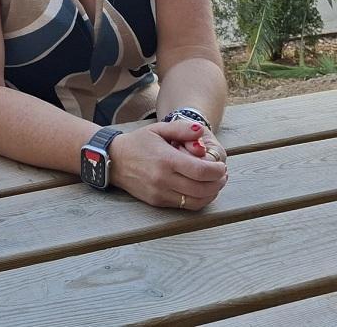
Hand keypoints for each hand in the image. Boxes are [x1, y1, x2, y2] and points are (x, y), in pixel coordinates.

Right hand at [109, 121, 227, 208]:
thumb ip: (181, 129)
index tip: (222, 166)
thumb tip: (200, 131)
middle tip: (223, 175)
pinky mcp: (157, 202)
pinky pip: (184, 206)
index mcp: (166, 159)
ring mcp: (160, 193)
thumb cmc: (138, 142)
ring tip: (215, 183)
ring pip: (196, 201)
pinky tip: (201, 191)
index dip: (217, 171)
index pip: (201, 171)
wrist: (113, 160)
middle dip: (218, 183)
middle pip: (202, 189)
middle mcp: (163, 179)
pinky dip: (198, 200)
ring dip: (211, 194)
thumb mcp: (158, 129)